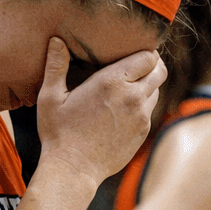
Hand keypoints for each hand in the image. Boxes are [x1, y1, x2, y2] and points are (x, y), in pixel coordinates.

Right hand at [36, 37, 166, 182]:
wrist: (74, 169)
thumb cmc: (58, 133)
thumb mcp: (50, 97)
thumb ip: (55, 65)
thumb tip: (56, 40)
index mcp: (112, 82)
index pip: (147, 57)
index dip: (144, 51)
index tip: (133, 50)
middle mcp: (133, 97)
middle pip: (160, 71)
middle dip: (153, 64)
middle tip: (138, 63)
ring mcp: (141, 116)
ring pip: (156, 90)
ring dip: (147, 85)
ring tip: (128, 85)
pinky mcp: (143, 131)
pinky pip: (149, 110)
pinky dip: (142, 104)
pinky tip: (124, 106)